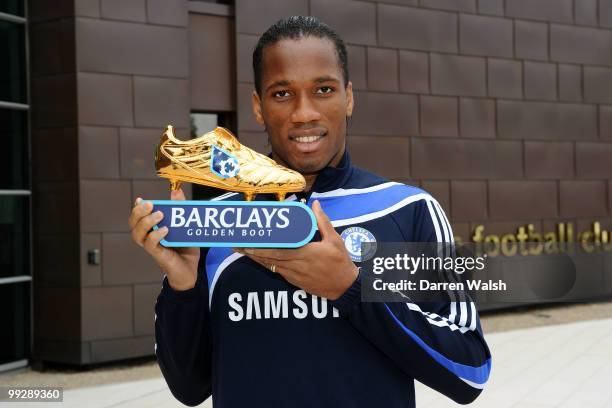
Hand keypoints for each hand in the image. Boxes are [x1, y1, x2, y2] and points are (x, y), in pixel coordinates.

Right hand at [128, 188, 199, 290]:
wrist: (191, 271)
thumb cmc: (186, 248)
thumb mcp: (185, 225)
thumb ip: (180, 208)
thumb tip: (176, 190)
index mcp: (152, 230)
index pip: (138, 218)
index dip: (137, 209)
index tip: (141, 199)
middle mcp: (149, 238)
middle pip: (133, 225)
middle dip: (138, 213)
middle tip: (150, 204)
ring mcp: (153, 248)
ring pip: (138, 235)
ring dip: (146, 222)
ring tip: (159, 214)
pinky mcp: (159, 256)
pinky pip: (150, 246)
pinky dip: (155, 236)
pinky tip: (164, 229)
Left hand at [235, 200, 357, 299]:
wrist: (345, 287)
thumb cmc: (340, 262)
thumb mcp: (334, 239)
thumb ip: (322, 221)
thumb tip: (315, 204)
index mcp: (304, 254)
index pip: (277, 251)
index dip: (260, 248)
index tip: (248, 243)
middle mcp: (296, 266)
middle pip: (269, 259)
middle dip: (251, 253)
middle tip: (237, 246)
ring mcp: (294, 276)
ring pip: (271, 266)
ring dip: (256, 259)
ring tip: (242, 251)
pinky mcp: (295, 282)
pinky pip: (278, 272)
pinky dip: (267, 265)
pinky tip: (259, 260)